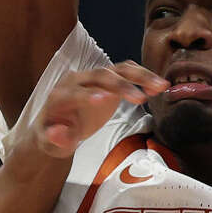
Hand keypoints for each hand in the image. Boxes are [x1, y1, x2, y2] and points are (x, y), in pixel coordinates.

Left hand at [29, 63, 168, 158]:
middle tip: (140, 99)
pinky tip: (159, 87)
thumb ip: (55, 139)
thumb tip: (60, 135)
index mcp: (60, 96)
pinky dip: (142, 77)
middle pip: (99, 76)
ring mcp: (94, 79)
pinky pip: (126, 73)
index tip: (104, 100)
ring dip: (139, 76)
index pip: (73, 92)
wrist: (59, 126)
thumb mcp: (51, 142)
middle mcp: (77, 81)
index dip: (87, 95)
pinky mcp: (108, 81)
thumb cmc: (54, 135)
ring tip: (160, 86)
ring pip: (117, 70)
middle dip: (119, 85)